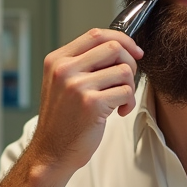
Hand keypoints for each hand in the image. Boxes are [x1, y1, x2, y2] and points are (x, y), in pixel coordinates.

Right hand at [26, 28, 142, 176]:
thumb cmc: (62, 120)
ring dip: (130, 87)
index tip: (135, 51)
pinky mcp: (91, 104)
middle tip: (126, 81)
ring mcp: (77, 86)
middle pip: (114, 47)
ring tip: (120, 101)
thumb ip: (83, 63)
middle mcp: (64, 69)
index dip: (122, 40)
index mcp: (57, 60)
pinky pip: (126, 92)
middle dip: (130, 63)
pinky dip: (129, 102)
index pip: (96, 35)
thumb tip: (120, 48)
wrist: (51, 152)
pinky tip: (119, 112)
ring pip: (124, 70)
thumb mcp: (62, 83)